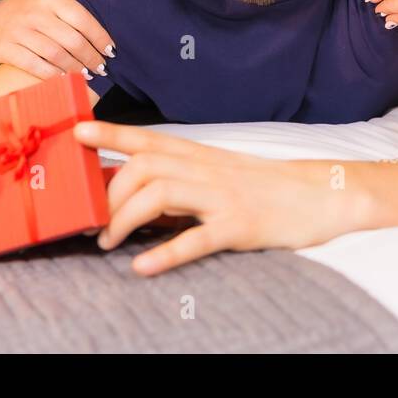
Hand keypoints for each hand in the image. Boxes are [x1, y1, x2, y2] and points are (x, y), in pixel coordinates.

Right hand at [0, 0, 115, 79]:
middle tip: (101, 67)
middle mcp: (34, 13)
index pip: (82, 19)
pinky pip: (34, 65)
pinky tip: (65, 78)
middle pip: (71, 40)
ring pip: (55, 54)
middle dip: (90, 56)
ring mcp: (18, 31)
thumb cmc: (31, 4)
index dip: (99, 37)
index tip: (111, 50)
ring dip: (75, 68)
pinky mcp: (5, 48)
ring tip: (88, 74)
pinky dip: (52, 75)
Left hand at [74, 122, 347, 274]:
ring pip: (162, 193)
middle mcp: (208, 169)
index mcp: (201, 155)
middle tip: (93, 222)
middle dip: (110, 193)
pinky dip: (165, 253)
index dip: (110, 133)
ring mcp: (224, 196)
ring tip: (108, 243)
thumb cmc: (264, 188)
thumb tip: (132, 191)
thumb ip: (180, 177)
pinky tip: (143, 266)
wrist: (321, 196)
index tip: (76, 131)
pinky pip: (197, 238)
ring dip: (125, 218)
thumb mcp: (219, 173)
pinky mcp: (240, 226)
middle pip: (145, 166)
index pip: (148, 138)